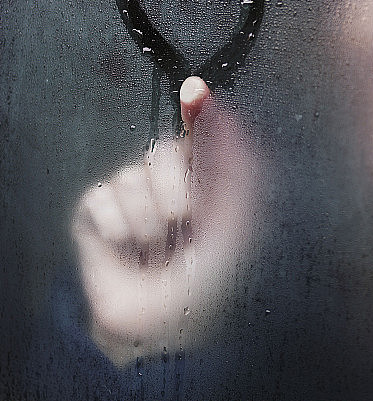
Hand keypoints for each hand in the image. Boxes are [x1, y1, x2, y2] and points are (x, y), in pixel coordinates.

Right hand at [72, 77, 259, 365]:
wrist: (161, 324)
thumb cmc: (205, 277)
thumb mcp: (232, 225)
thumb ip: (233, 171)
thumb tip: (230, 126)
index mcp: (204, 180)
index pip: (198, 136)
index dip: (197, 111)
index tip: (195, 91)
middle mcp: (166, 180)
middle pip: (161, 152)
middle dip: (175, 191)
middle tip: (184, 227)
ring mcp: (130, 192)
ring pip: (131, 176)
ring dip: (148, 222)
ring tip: (157, 249)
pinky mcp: (96, 210)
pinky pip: (103, 199)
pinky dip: (118, 231)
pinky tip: (128, 250)